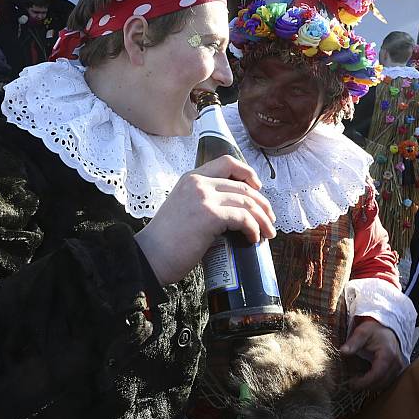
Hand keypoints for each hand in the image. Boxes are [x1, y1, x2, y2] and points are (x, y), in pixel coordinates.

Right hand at [134, 155, 275, 284]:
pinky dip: (253, 229)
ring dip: (263, 219)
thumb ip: (203, 202)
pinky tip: (253, 238)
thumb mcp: (183, 208)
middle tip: (270, 220)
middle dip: (262, 204)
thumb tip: (232, 213)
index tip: (258, 188)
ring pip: (247, 202)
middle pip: (243, 186)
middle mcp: (198, 182)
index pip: (227, 162)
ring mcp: (204, 197)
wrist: (149, 257)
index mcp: (191, 178)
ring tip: (268, 233)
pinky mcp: (210, 215)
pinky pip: (243, 218)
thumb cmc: (166, 241)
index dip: (248, 173)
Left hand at [340, 316, 402, 391]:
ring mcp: (399, 368)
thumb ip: (353, 342)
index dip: (364, 382)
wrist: (388, 329)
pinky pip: (388, 382)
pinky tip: (367, 379)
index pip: (376, 375)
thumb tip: (343, 351)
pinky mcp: (398, 371)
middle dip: (366, 386)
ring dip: (372, 386)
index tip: (351, 384)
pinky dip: (377, 383)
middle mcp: (396, 363)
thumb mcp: (362, 332)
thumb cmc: (374, 330)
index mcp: (388, 355)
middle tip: (351, 384)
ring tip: (358, 381)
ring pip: (385, 385)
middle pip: (381, 383)